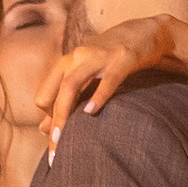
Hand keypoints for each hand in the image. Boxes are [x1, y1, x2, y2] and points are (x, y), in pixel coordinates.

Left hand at [42, 14, 176, 144]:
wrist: (144, 32)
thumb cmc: (112, 58)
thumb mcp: (87, 77)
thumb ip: (66, 100)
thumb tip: (43, 129)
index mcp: (66, 63)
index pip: (44, 96)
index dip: (49, 118)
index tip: (58, 138)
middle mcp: (76, 57)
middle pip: (54, 93)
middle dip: (53, 124)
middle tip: (54, 154)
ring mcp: (97, 57)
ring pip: (71, 86)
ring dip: (64, 114)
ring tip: (62, 139)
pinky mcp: (120, 60)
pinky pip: (106, 80)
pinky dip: (98, 96)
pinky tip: (91, 112)